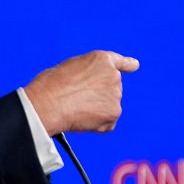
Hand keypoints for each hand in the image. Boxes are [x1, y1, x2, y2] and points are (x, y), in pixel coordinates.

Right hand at [24, 50, 139, 135]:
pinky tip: (83, 119)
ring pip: (109, 106)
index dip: (127, 64)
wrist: (49, 103)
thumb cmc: (51, 86)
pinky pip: (108, 123)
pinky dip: (97, 124)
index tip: (135, 65)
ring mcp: (115, 94)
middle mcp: (113, 75)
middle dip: (99, 96)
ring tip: (77, 108)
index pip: (118, 62)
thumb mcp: (70, 69)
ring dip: (97, 110)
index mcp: (101, 59)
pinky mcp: (114, 113)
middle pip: (112, 89)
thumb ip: (87, 75)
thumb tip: (91, 92)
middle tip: (78, 100)